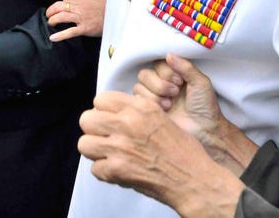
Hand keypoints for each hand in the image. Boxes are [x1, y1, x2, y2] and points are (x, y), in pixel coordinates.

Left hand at [46, 0, 105, 40]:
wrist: (118, 14)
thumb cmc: (108, 6)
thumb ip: (85, 2)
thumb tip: (79, 4)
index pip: (65, 1)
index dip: (59, 5)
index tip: (58, 9)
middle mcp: (79, 8)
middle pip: (59, 7)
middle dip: (51, 11)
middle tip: (48, 16)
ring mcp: (81, 18)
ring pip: (61, 17)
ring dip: (53, 20)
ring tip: (50, 23)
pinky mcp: (85, 29)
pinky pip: (70, 32)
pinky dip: (60, 35)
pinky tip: (52, 38)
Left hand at [78, 91, 243, 216]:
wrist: (194, 180)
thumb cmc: (182, 151)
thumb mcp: (160, 117)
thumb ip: (134, 111)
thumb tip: (109, 112)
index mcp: (140, 107)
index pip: (100, 99)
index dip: (102, 112)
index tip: (109, 121)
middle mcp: (128, 123)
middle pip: (86, 119)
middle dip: (93, 130)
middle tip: (105, 138)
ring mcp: (120, 146)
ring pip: (84, 144)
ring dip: (95, 151)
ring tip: (109, 155)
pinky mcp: (117, 169)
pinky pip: (95, 169)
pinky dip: (106, 173)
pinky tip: (120, 171)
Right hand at [133, 54, 258, 175]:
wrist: (204, 131)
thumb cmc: (205, 107)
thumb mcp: (201, 82)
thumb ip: (186, 67)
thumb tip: (169, 54)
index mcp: (173, 74)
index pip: (157, 63)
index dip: (166, 72)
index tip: (181, 81)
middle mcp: (160, 84)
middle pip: (144, 74)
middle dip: (160, 84)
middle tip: (176, 93)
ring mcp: (152, 97)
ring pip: (139, 86)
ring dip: (156, 94)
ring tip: (171, 104)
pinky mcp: (147, 110)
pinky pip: (137, 99)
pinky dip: (152, 103)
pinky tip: (165, 110)